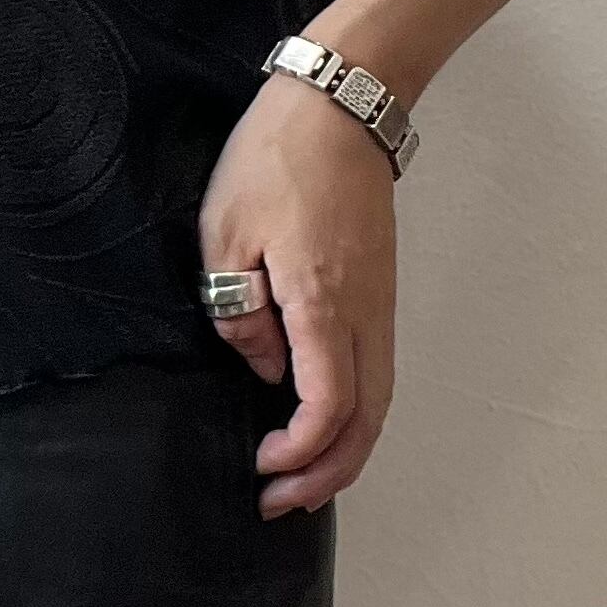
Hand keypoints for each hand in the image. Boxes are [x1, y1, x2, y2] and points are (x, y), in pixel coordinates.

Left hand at [197, 70, 397, 517]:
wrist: (341, 104)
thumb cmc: (276, 159)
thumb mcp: (226, 230)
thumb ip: (238, 309)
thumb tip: (261, 366)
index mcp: (322, 301)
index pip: (328, 407)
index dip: (299, 451)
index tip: (259, 463)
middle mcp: (364, 313)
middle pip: (366, 422)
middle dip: (327, 475)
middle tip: (280, 501)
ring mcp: (379, 303)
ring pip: (379, 401)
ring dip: (347, 451)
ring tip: (304, 479)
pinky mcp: (379, 290)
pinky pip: (376, 372)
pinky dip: (357, 414)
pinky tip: (324, 421)